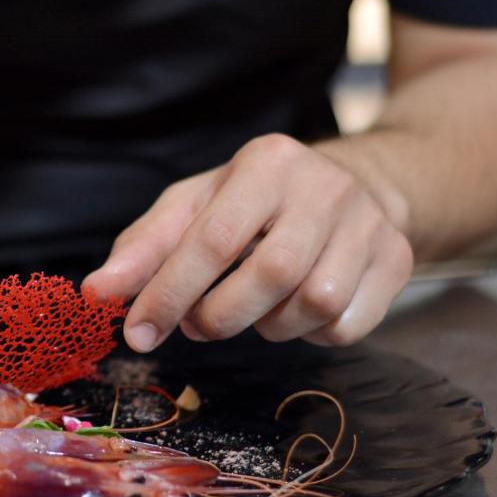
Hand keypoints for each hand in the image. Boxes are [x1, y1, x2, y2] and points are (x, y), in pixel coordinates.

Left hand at [83, 134, 413, 349]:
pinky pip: (347, 325)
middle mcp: (324, 187)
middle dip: (219, 315)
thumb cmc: (253, 202)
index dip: (170, 293)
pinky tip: (295, 311)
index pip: (213, 238)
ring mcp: (369, 224)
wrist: (352, 185)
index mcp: (266, 163)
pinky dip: (311, 334)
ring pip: (314, 304)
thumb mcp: (194, 207)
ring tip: (249, 310)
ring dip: (267, 326)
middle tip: (198, 324)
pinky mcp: (397, 261)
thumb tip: (99, 291)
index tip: (137, 334)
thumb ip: (145, 246)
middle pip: (270, 274)